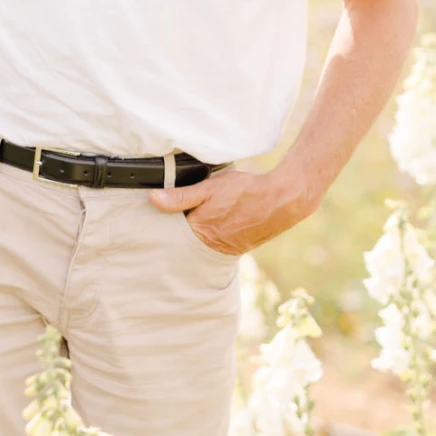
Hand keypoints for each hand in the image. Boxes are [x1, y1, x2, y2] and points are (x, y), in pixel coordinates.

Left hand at [148, 166, 315, 256]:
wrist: (282, 200)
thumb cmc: (245, 191)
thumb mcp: (209, 187)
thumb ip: (180, 196)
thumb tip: (153, 199)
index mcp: (200, 230)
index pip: (173, 230)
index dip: (167, 222)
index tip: (158, 216)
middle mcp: (211, 244)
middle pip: (187, 240)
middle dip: (182, 231)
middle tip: (181, 217)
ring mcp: (227, 248)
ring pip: (204, 242)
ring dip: (199, 233)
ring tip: (201, 220)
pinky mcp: (239, 248)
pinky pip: (219, 243)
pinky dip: (215, 235)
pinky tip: (218, 224)